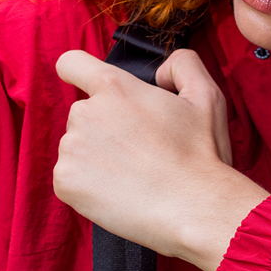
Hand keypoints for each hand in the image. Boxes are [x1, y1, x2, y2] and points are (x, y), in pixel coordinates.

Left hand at [53, 49, 267, 270]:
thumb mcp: (206, 96)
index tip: (94, 91)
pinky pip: (71, 178)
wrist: (193, 207)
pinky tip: (120, 193)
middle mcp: (85, 112)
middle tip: (141, 150)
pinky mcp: (65, 181)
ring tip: (133, 175)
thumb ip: (182, 65)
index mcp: (115, 87)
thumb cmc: (201, 153)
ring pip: (78, 147)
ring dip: (98, 158)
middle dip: (106, 127)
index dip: (80, 73)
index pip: (71, 63)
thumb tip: (158, 73)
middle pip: (84, 113)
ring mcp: (71, 148)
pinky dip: (90, 186)